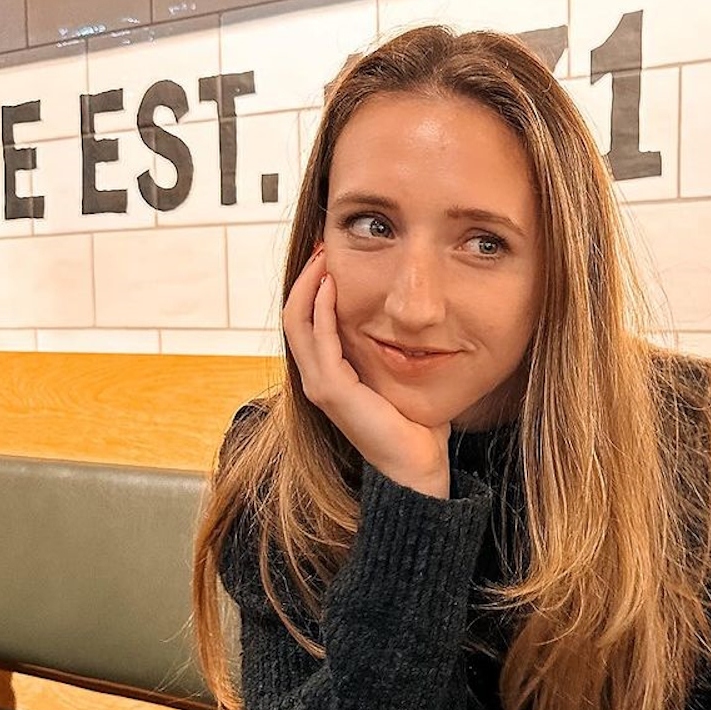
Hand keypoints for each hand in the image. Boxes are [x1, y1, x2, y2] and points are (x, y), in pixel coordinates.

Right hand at [283, 249, 451, 499]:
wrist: (416, 464)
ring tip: (324, 255)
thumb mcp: (397, 376)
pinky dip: (323, 309)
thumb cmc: (414, 424)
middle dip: (306, 277)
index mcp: (328, 374)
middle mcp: (316, 378)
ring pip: (297, 322)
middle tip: (322, 244)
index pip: (307, 321)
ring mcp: (319, 385)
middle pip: (294, 314)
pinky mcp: (331, 392)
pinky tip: (334, 285)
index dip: (313, 286)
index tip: (330, 255)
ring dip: (310, 284)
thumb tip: (408, 320)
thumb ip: (391, 350)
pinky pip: (319, 340)